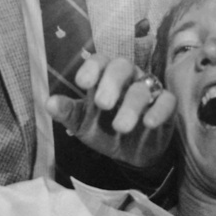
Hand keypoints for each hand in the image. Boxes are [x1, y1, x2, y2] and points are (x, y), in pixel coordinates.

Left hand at [45, 54, 175, 168]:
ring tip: (120, 127)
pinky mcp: (166, 105)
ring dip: (131, 106)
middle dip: (111, 82)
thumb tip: (48, 103)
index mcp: (104, 76)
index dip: (92, 68)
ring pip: (143, 87)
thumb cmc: (104, 131)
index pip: (100, 61)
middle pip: (122, 66)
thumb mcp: (83, 124)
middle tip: (102, 104)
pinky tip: (149, 123)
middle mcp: (127, 77)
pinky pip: (167, 100)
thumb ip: (68, 113)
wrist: (131, 154)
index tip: (82, 83)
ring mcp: (148, 89)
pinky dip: (159, 110)